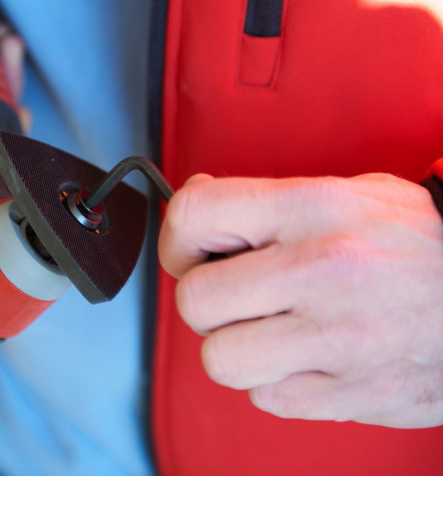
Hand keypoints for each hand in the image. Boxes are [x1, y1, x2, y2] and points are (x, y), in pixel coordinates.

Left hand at [158, 172, 442, 427]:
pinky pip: (265, 398)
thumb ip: (264, 203)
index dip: (178, 238)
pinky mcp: (351, 394)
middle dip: (206, 300)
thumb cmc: (416, 243)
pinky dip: (276, 382)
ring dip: (236, 347)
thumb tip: (190, 211)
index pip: (194, 214)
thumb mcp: (347, 195)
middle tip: (237, 295)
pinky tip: (310, 357)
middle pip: (194, 300)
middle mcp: (322, 270)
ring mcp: (337, 338)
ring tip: (272, 329)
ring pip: (220, 359)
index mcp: (314, 208)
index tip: (193, 251)